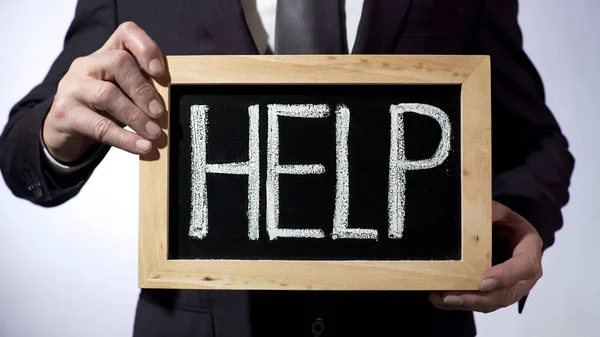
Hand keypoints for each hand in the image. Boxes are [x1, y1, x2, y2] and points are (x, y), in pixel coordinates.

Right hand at [43, 21, 165, 162]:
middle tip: (159, 114)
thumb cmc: (101, 109)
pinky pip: (99, 126)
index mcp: (105, 55)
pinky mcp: (65, 113)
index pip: (126, 34)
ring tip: (154, 133)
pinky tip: (142, 146)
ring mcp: (72, 87)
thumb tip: (169, 104)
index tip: (160, 72)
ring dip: (136, 117)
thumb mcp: (123, 94)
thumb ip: (142, 90)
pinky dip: (125, 138)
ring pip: (107, 94)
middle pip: (118, 63)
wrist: (63, 131)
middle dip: (143, 90)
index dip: (146, 48)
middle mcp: (86, 65)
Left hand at [428, 201, 543, 312]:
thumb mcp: (497, 210)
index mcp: (529, 248)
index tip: (482, 282)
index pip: (525, 266)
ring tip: (441, 298)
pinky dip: (459, 302)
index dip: (505, 276)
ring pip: (491, 302)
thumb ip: (488, 213)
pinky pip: (478, 302)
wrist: (500, 228)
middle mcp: (524, 273)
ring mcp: (510, 286)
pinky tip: (439, 299)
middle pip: (507, 293)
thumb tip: (469, 217)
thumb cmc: (500, 219)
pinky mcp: (493, 292)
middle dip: (479, 298)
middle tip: (452, 297)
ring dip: (466, 303)